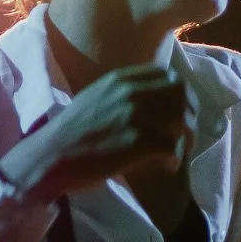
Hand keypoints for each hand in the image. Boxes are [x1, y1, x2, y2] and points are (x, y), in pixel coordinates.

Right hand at [0, 64, 194, 200]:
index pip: (168, 74)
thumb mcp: (94, 97)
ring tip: (178, 152)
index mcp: (120, 79)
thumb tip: (146, 97)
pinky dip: (175, 158)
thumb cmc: (69, 131)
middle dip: (190, 114)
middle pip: (181, 94)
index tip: (180, 109)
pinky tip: (168, 167)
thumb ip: (120, 92)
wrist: (50, 155)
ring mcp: (134, 116)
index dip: (181, 92)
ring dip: (186, 138)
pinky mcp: (136, 143)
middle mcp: (130, 92)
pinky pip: (172, 146)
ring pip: (182, 120)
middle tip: (185, 134)